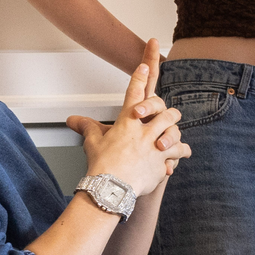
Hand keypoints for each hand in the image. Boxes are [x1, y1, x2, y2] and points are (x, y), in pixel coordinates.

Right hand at [67, 40, 189, 198]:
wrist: (111, 190)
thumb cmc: (101, 167)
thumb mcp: (93, 143)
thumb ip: (88, 127)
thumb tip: (73, 119)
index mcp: (125, 122)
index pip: (134, 93)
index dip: (140, 76)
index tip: (145, 65)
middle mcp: (143, 130)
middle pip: (163, 109)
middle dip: (166, 111)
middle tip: (167, 114)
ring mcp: (154, 144)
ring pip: (174, 127)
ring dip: (175, 131)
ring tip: (171, 138)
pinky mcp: (163, 159)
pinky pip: (180, 150)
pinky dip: (181, 152)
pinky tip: (181, 154)